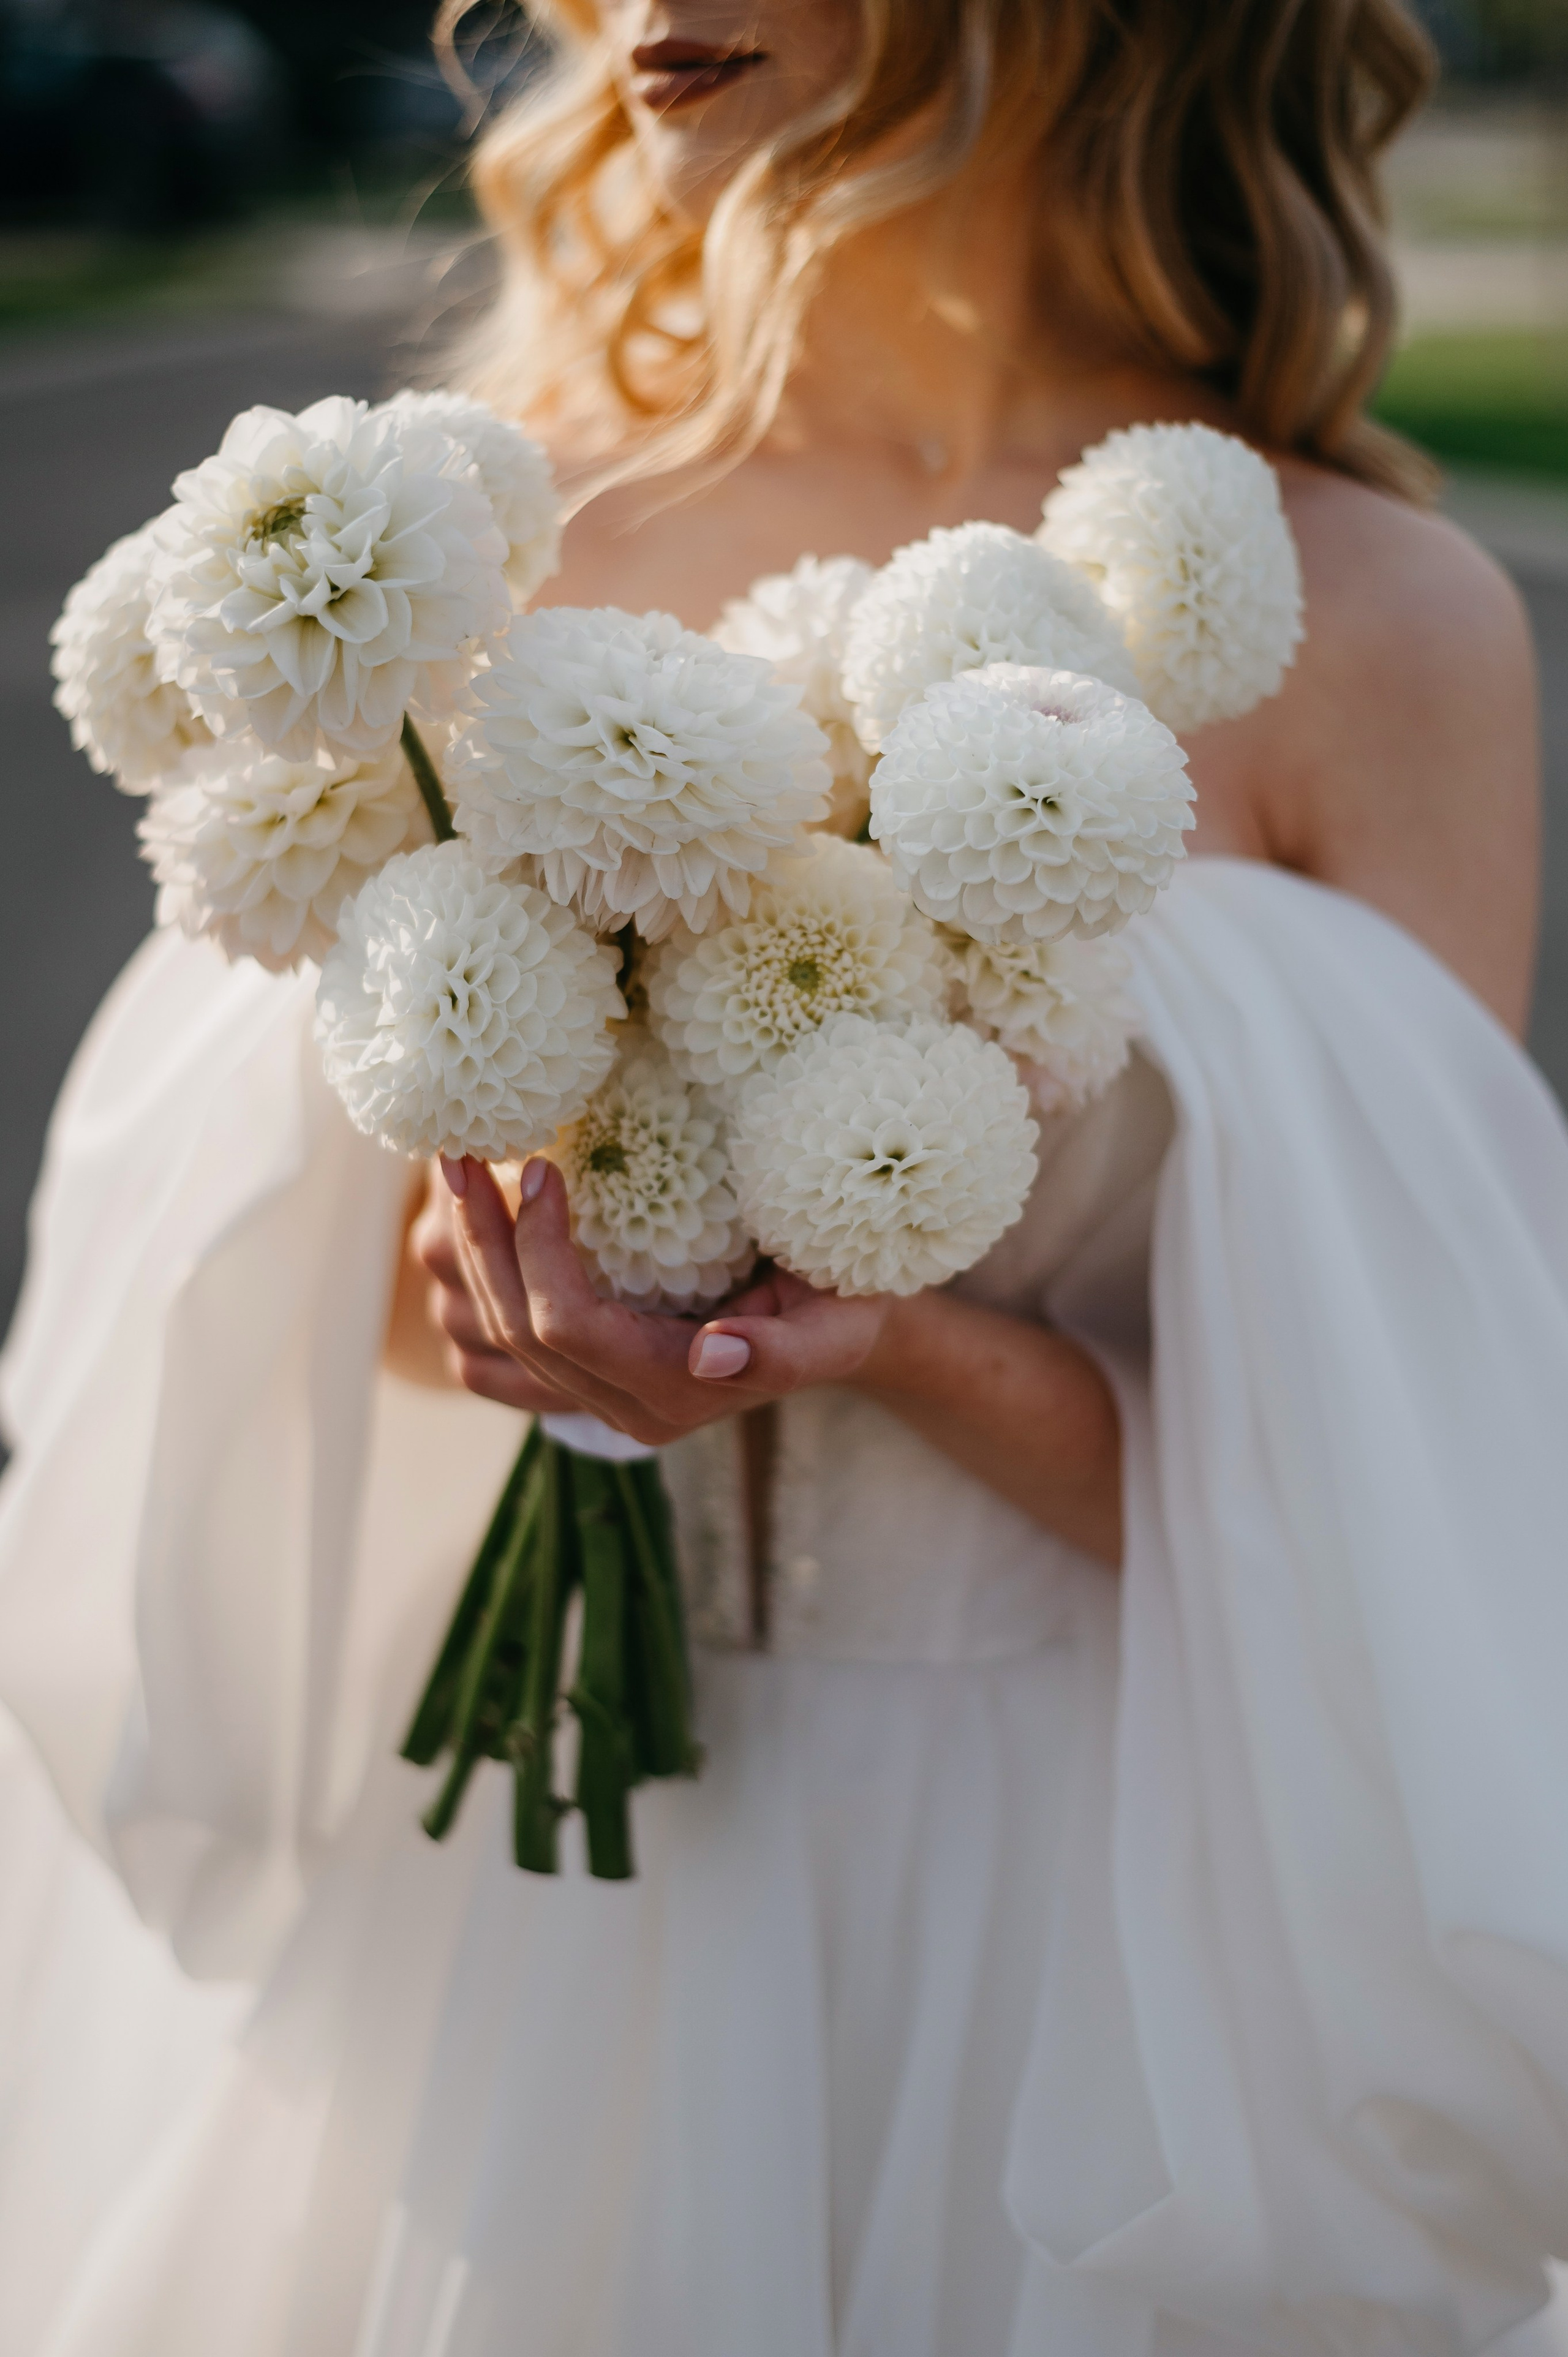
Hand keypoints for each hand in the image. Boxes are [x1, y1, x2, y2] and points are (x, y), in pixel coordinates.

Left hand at [417, 1154, 890, 1443]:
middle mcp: (625, 1409)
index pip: (568, 1327)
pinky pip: (499, 1340)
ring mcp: (597, 1398)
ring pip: (494, 1336)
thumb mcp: (838, 1322)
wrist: (841, 1325)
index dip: (539, 1249)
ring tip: (456, 1172)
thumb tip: (712, 1357)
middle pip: (517, 1329)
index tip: (540, 1166)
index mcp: (674, 1396)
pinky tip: (475, 1216)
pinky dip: (477, 1276)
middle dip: (482, 1239)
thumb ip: (784, 1350)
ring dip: (467, 1253)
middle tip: (461, 1153)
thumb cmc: (846, 1304)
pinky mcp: (582, 1374)